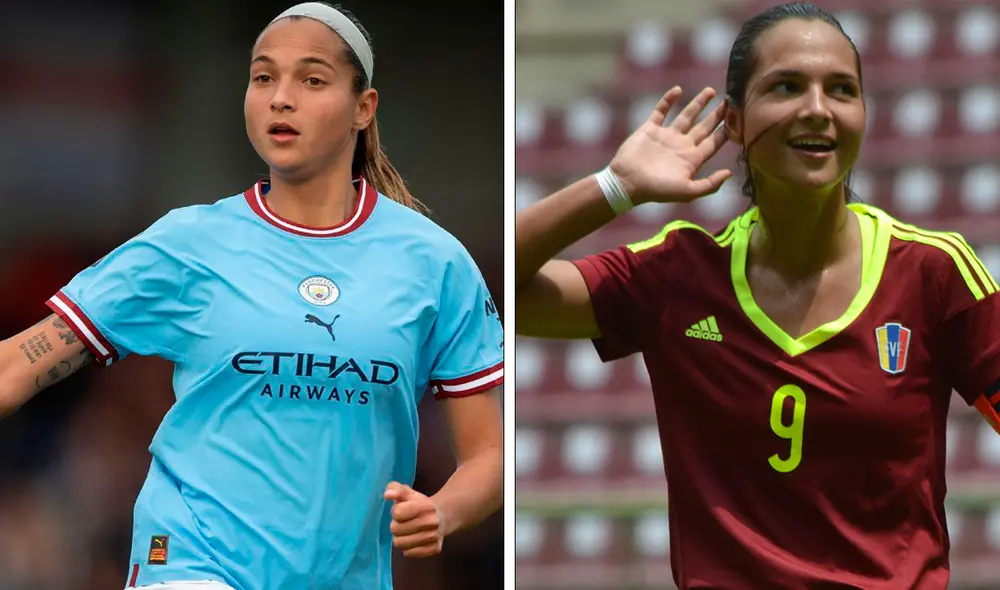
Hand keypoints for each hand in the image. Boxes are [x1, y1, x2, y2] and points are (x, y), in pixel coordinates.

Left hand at [385, 482, 444, 557]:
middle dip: (396, 525)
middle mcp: (432, 522)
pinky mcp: (435, 549)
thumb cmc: (420, 504)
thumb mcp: (408, 493)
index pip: (397, 513)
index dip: (396, 511)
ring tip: (408, 531)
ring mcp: (434, 537)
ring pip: (401, 544)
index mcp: (425, 506)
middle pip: (396, 530)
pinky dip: (408, 548)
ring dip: (401, 538)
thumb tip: (387, 495)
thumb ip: (395, 489)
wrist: (443, 516)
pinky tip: (414, 540)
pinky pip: (409, 553)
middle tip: (404, 522)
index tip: (402, 510)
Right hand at [610, 86, 731, 205]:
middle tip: (730, 100)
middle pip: (704, 126)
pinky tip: (678, 90)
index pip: (714, 142)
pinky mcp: (650, 129)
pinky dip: (668, 100)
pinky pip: (661, 111)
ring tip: (710, 90)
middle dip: (717, 114)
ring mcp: (666, 136)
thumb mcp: (686, 192)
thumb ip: (709, 184)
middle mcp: (681, 146)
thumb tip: (729, 173)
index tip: (739, 117)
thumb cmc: (656, 190)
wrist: (626, 182)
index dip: (727, 130)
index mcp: (692, 159)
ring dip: (698, 103)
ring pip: (686, 115)